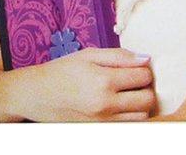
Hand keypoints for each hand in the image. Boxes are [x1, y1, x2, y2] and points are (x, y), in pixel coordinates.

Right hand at [16, 48, 155, 121]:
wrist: (37, 95)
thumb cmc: (61, 71)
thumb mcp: (87, 55)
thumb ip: (118, 55)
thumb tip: (145, 58)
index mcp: (102, 80)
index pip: (143, 76)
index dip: (144, 69)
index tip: (136, 67)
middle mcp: (106, 103)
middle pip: (148, 99)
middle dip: (146, 87)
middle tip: (134, 80)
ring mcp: (105, 121)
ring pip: (142, 116)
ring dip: (141, 104)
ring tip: (128, 94)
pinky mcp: (102, 130)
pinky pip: (129, 125)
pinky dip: (131, 115)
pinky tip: (120, 105)